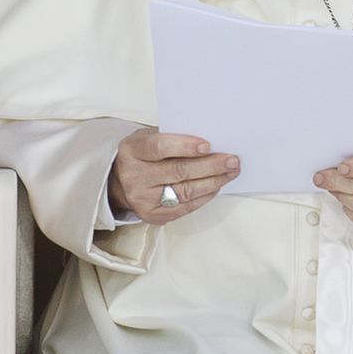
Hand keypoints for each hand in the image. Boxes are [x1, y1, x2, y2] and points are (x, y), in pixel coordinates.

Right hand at [107, 130, 235, 224]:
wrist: (120, 182)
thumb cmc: (143, 154)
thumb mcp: (148, 137)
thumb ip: (173, 137)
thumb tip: (211, 141)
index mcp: (132, 150)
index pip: (159, 148)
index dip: (184, 146)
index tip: (208, 145)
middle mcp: (134, 176)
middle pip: (178, 171)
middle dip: (210, 166)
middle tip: (232, 160)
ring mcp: (143, 199)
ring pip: (185, 191)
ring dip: (213, 181)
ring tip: (231, 172)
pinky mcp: (153, 216)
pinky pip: (186, 207)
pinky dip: (205, 196)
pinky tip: (217, 185)